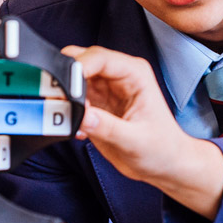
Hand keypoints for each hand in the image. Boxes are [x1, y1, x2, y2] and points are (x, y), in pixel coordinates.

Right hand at [63, 45, 222, 217]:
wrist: (165, 164)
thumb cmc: (161, 148)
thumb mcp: (136, 141)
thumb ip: (107, 127)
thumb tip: (82, 115)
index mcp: (134, 74)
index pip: (99, 58)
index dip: (77, 68)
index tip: (64, 88)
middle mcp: (118, 76)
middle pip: (80, 61)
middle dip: (64, 78)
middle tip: (58, 102)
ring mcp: (105, 88)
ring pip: (71, 77)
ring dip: (62, 95)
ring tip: (68, 118)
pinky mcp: (95, 103)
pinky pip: (70, 97)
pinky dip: (65, 110)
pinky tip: (78, 129)